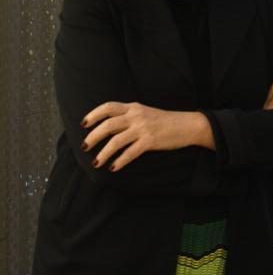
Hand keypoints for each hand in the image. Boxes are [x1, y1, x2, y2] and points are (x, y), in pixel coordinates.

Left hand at [81, 102, 213, 171]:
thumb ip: (128, 116)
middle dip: (93, 137)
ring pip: (116, 141)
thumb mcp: (145, 113)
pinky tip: (113, 168)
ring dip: (103, 153)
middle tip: (84, 147)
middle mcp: (136, 116)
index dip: (94, 115)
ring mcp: (143, 129)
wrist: (187, 125)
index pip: (108, 107)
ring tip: (96, 162)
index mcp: (133, 107)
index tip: (84, 124)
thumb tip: (108, 127)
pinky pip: (130, 153)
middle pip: (108, 125)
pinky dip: (119, 161)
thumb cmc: (164, 121)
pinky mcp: (150, 141)